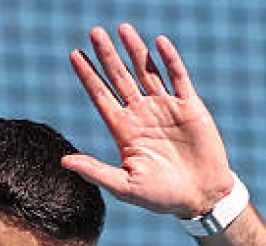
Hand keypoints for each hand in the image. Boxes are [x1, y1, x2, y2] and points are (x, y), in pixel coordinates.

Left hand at [62, 24, 233, 219]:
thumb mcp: (125, 187)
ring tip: (122, 28)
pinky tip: (159, 43)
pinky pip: (178, 78)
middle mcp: (142, 115)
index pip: (101, 96)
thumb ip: (96, 171)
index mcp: (124, 131)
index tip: (74, 55)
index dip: (88, 76)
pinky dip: (169, 60)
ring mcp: (165, 108)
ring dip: (135, 51)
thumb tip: (64, 161)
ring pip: (147, 72)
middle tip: (94, 33)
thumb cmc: (161, 197)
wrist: (201, 197)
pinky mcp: (189, 107)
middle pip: (120, 78)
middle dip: (107, 56)